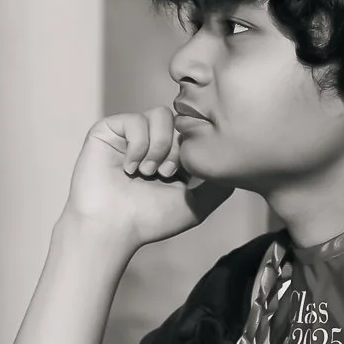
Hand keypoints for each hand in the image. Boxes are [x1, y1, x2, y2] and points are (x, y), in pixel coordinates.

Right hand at [63, 108, 231, 252]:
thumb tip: (235, 169)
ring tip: (146, 172)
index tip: (180, 176)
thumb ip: (217, 187)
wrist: (112, 228)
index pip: (191, 133)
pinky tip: (128, 168)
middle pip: (178, 121)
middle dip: (176, 149)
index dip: (190, 150)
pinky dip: (137, 145)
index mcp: (167, 155)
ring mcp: (128, 135)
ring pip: (159, 115)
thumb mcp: (194, 206)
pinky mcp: (107, 130)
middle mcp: (148, 141)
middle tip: (164, 175)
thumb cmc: (148, 221)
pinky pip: (134, 120)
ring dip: (158, 146)